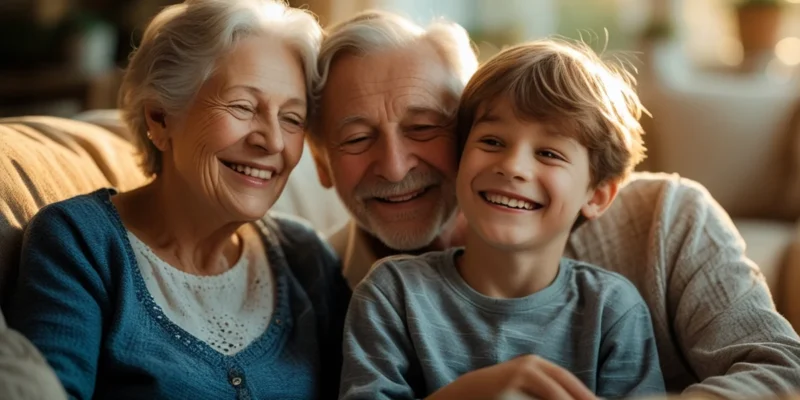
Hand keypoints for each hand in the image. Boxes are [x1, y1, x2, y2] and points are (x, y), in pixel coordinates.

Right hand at [426, 355, 596, 399]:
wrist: (462, 394)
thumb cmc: (497, 395)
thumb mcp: (522, 389)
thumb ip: (545, 392)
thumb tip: (579, 399)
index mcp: (535, 364)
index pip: (569, 382)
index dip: (586, 395)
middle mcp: (530, 366)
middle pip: (566, 390)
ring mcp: (519, 377)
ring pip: (555, 396)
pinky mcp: (510, 388)